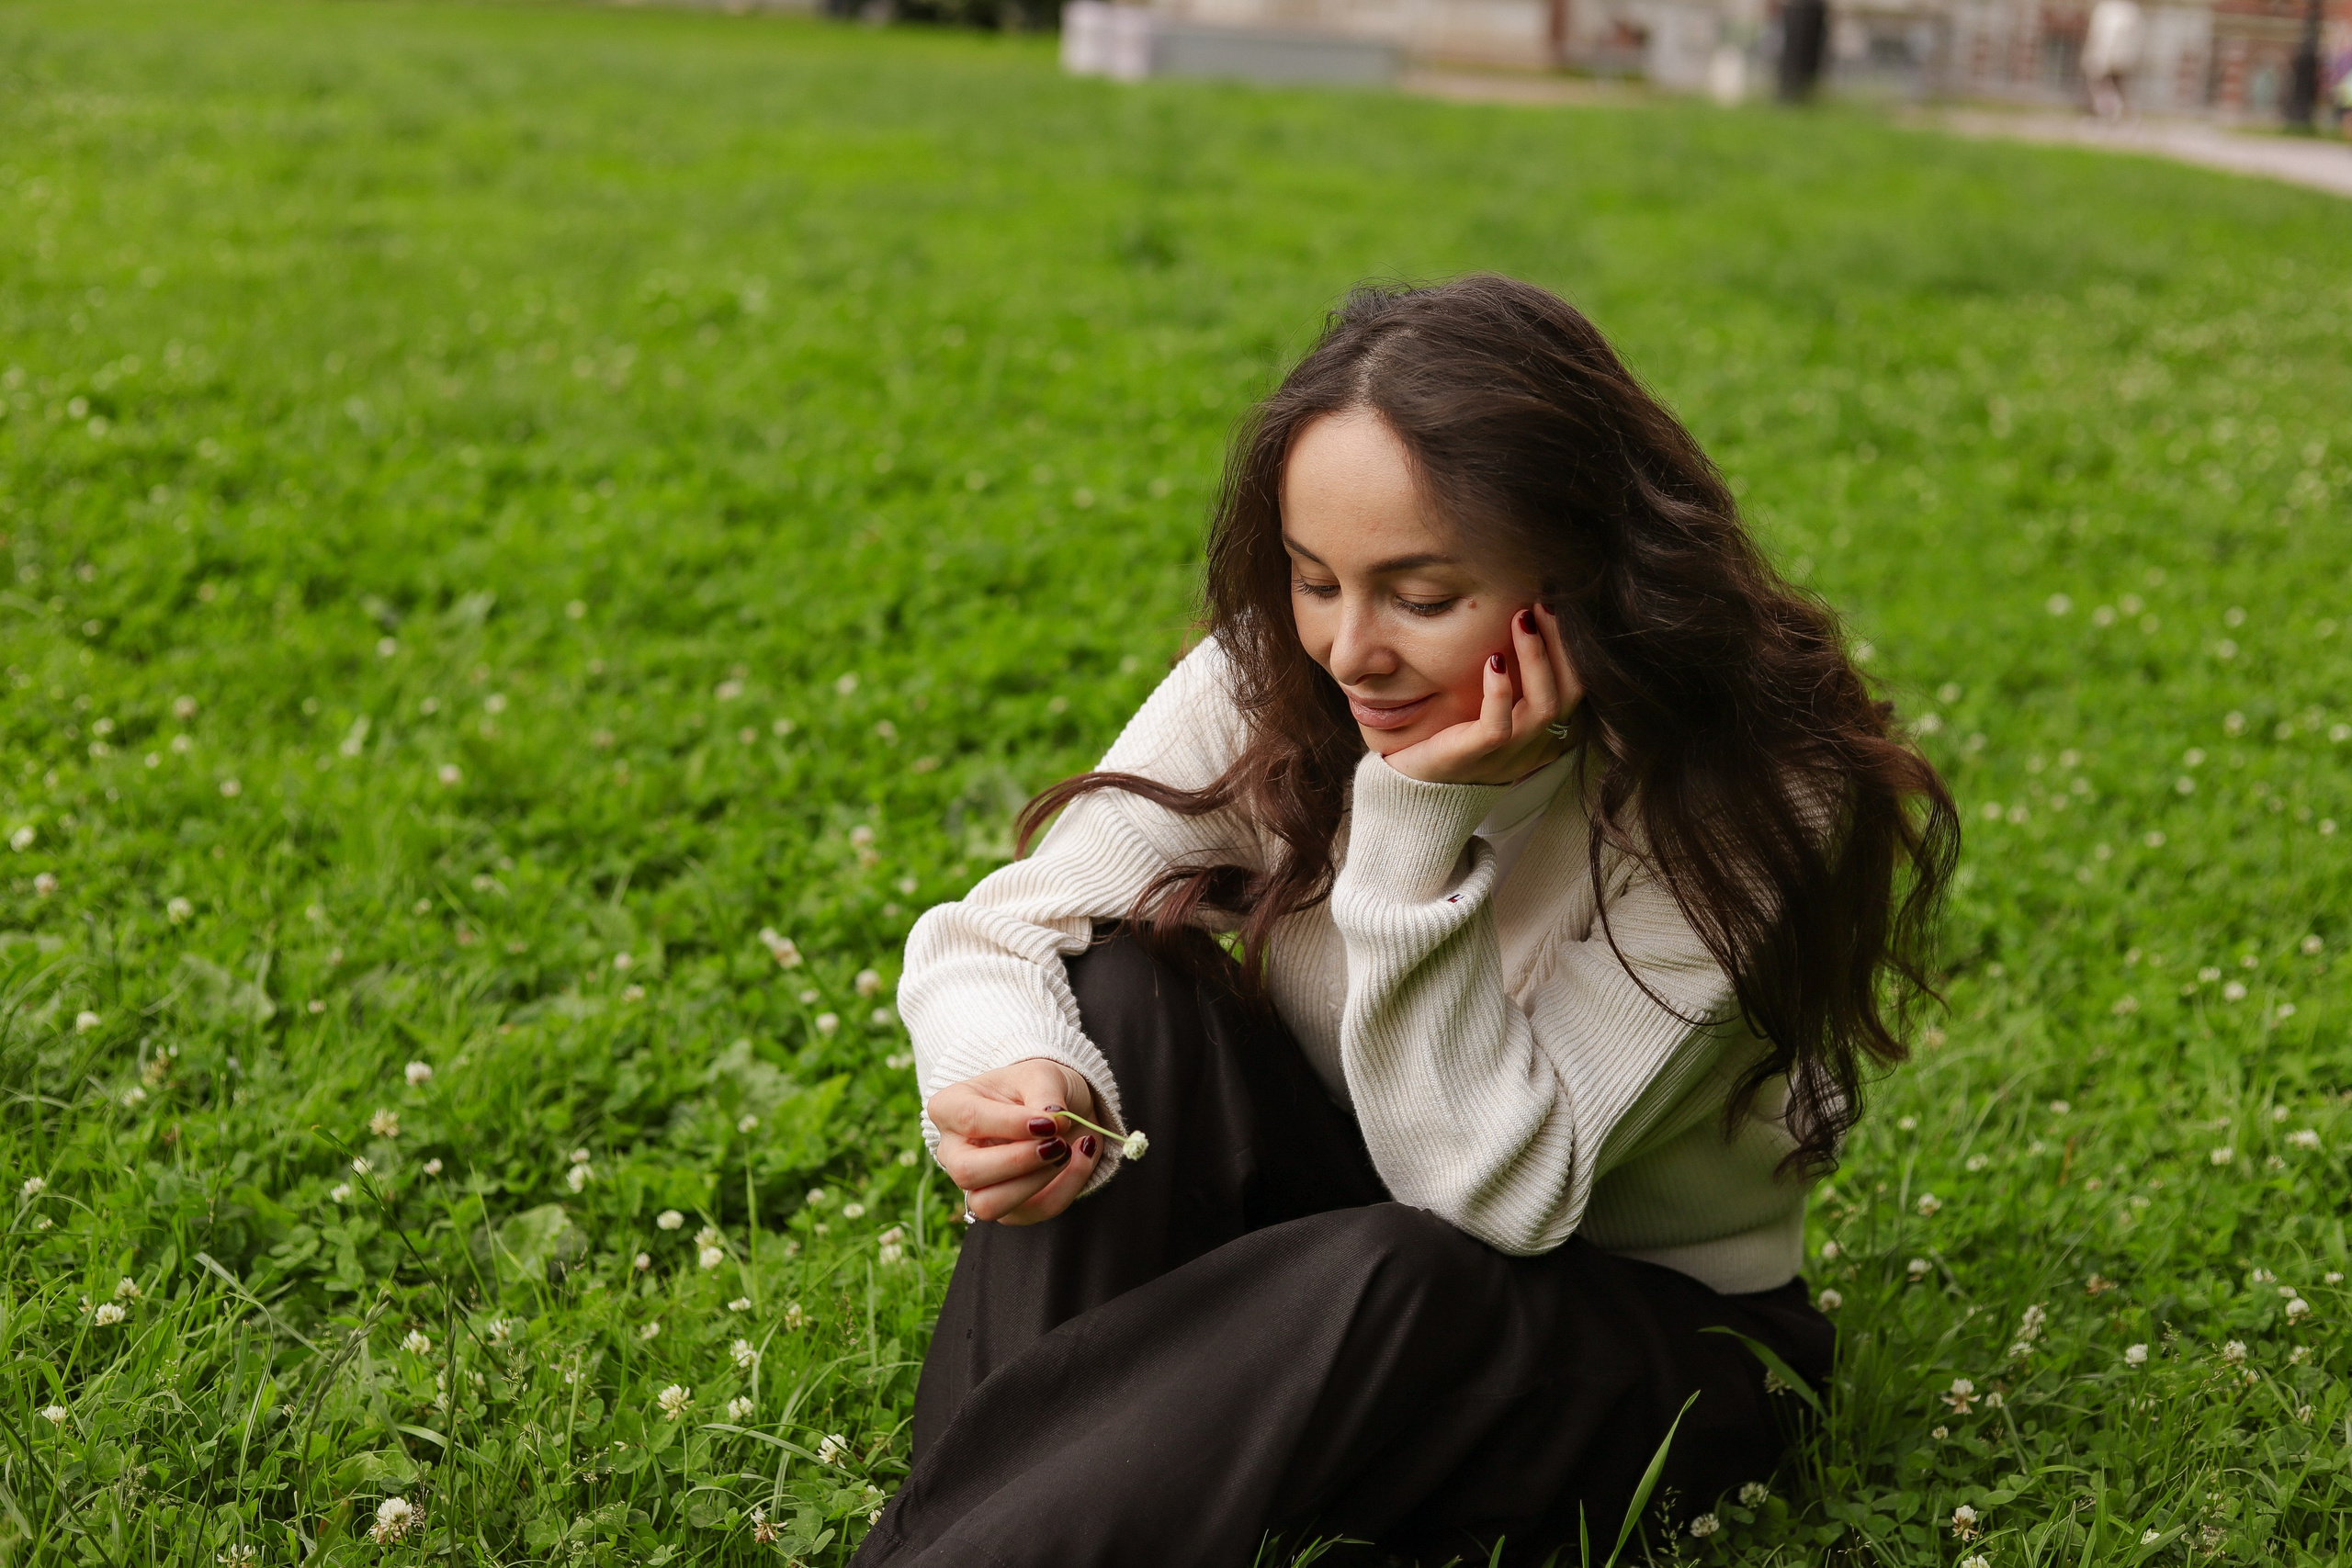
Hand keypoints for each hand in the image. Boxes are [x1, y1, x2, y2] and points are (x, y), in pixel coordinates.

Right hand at [927, 1058, 1105, 1224]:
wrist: (1058, 1112)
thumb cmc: (1038, 1087)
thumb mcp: (1042, 1074)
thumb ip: (1044, 1095)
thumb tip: (1052, 1119)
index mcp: (951, 1107)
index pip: (970, 1120)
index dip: (1012, 1124)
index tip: (1051, 1121)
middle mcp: (954, 1151)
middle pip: (967, 1172)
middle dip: (1019, 1161)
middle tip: (1057, 1141)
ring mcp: (976, 1185)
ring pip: (989, 1205)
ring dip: (1036, 1182)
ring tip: (1066, 1151)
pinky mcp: (1007, 1208)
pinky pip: (1031, 1212)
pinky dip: (1065, 1189)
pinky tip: (1080, 1159)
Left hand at [1382, 604, 1583, 785]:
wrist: (1407, 784)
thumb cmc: (1445, 736)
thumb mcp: (1483, 705)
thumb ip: (1508, 678)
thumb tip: (1521, 620)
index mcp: (1538, 735)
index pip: (1574, 690)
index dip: (1572, 650)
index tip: (1556, 607)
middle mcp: (1531, 747)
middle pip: (1568, 695)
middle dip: (1561, 646)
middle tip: (1543, 604)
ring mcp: (1505, 755)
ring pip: (1542, 708)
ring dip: (1535, 659)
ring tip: (1522, 620)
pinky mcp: (1474, 757)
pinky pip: (1499, 727)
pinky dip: (1500, 691)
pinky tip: (1493, 660)